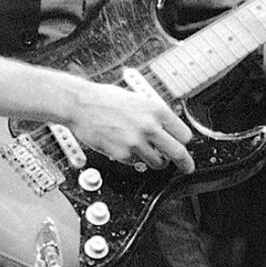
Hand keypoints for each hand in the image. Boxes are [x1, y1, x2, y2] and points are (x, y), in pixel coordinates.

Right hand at [66, 78, 194, 173]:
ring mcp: (136, 142)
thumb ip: (153, 115)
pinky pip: (136, 163)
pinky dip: (134, 159)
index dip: (184, 143)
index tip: (185, 148)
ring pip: (158, 163)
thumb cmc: (104, 99)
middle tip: (186, 167)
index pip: (184, 135)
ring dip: (156, 162)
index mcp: (156, 110)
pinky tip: (125, 147)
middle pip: (178, 153)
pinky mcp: (122, 154)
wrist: (80, 104)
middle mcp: (149, 127)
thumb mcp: (137, 99)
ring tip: (147, 153)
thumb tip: (167, 129)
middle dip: (184, 163)